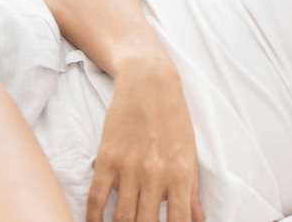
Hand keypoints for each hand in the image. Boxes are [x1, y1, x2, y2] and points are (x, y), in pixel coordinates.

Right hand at [87, 56, 204, 221]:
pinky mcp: (107, 159)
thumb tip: (198, 219)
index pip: (178, 220)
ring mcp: (129, 168)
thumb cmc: (174, 118)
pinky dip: (93, 218)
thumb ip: (192, 190)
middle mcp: (155, 175)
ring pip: (121, 217)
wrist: (150, 83)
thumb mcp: (190, 153)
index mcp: (180, 174)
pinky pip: (95, 199)